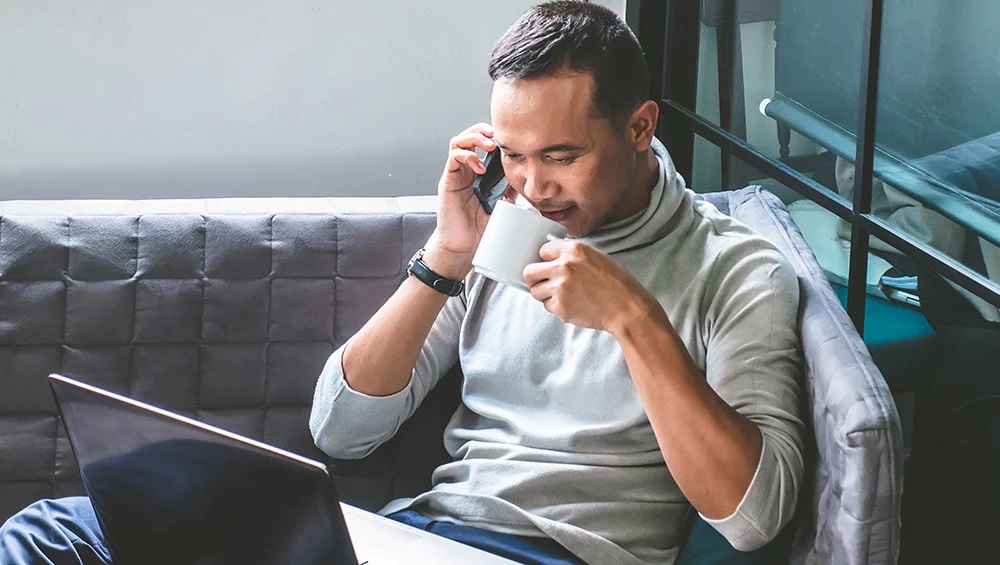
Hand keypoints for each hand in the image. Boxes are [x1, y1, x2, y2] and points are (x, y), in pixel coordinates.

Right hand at [426, 123, 512, 278]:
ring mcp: (456, 174)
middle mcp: (466, 171)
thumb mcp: (502, 207)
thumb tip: (526, 180)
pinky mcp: (447, 181)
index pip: (484, 145)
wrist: (464, 247)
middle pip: (470, 137)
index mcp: (479, 174)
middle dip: (483, 131)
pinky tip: (479, 166)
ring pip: (459, 142)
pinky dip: (467, 156)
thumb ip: (510, 192)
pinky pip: (453, 158)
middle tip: (497, 136)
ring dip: (474, 138)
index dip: (494, 137)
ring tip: (488, 146)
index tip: (510, 139)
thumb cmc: (479, 230)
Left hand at [522, 239, 664, 333]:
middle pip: (529, 271)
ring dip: (545, 294)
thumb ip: (572, 255)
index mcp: (574, 249)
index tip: (549, 265)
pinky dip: (556, 307)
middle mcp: (564, 266)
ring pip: (535, 291)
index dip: (546, 259)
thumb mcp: (596, 257)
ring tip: (563, 296)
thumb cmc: (616, 283)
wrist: (627, 308)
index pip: (542, 250)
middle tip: (542, 283)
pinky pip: (547, 306)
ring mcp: (560, 287)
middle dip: (534, 278)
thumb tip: (550, 259)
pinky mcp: (560, 307)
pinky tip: (573, 305)